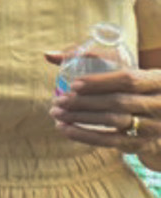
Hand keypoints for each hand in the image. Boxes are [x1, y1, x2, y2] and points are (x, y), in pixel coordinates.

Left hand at [46, 50, 160, 152]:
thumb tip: (48, 55)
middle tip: (58, 100)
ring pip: (113, 121)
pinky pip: (110, 141)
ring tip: (57, 113)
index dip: (99, 82)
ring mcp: (153, 126)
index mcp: (158, 80)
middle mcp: (160, 104)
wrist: (160, 117)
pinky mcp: (141, 143)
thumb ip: (91, 59)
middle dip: (84, 101)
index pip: (128, 80)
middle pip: (118, 102)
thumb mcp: (124, 70)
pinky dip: (85, 135)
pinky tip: (65, 128)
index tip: (73, 84)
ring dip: (81, 118)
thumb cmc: (134, 86)